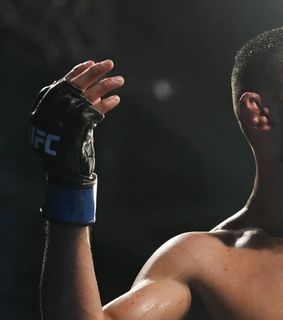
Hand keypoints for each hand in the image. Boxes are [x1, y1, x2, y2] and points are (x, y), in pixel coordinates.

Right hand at [29, 59, 123, 224]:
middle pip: (75, 84)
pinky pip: (95, 110)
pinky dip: (106, 104)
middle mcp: (53, 111)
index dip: (76, 72)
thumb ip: (74, 111)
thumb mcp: (68, 127)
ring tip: (121, 79)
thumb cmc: (66, 153)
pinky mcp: (78, 128)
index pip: (62, 84)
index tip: (90, 62)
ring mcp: (64, 119)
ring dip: (105, 84)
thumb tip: (91, 94)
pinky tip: (117, 99)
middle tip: (110, 63)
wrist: (64, 177)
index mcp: (45, 109)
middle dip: (93, 72)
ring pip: (87, 94)